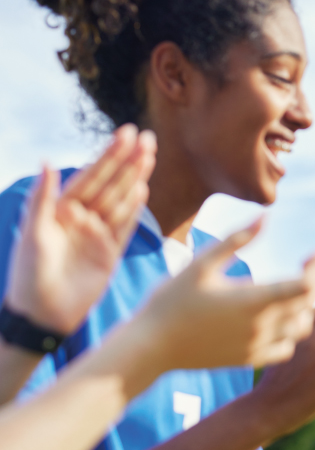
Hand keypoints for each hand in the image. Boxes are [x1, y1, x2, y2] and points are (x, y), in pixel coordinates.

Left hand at [4, 124, 155, 333]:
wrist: (42, 315)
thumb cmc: (29, 274)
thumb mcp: (33, 233)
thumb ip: (43, 198)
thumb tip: (48, 161)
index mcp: (61, 210)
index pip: (91, 176)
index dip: (109, 154)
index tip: (126, 133)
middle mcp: (81, 219)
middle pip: (110, 184)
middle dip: (128, 160)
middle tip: (147, 137)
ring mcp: (98, 236)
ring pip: (121, 202)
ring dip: (135, 178)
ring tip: (150, 156)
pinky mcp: (110, 254)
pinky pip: (125, 227)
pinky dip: (134, 210)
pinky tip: (143, 191)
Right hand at [133, 218, 314, 368]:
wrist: (149, 348)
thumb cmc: (171, 301)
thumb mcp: (201, 263)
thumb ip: (236, 240)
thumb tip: (266, 216)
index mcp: (252, 300)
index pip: (305, 285)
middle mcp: (260, 326)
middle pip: (308, 304)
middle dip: (314, 280)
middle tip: (307, 263)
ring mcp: (256, 347)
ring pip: (301, 329)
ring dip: (305, 308)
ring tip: (294, 289)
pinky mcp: (248, 360)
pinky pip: (285, 349)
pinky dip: (291, 332)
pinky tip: (278, 318)